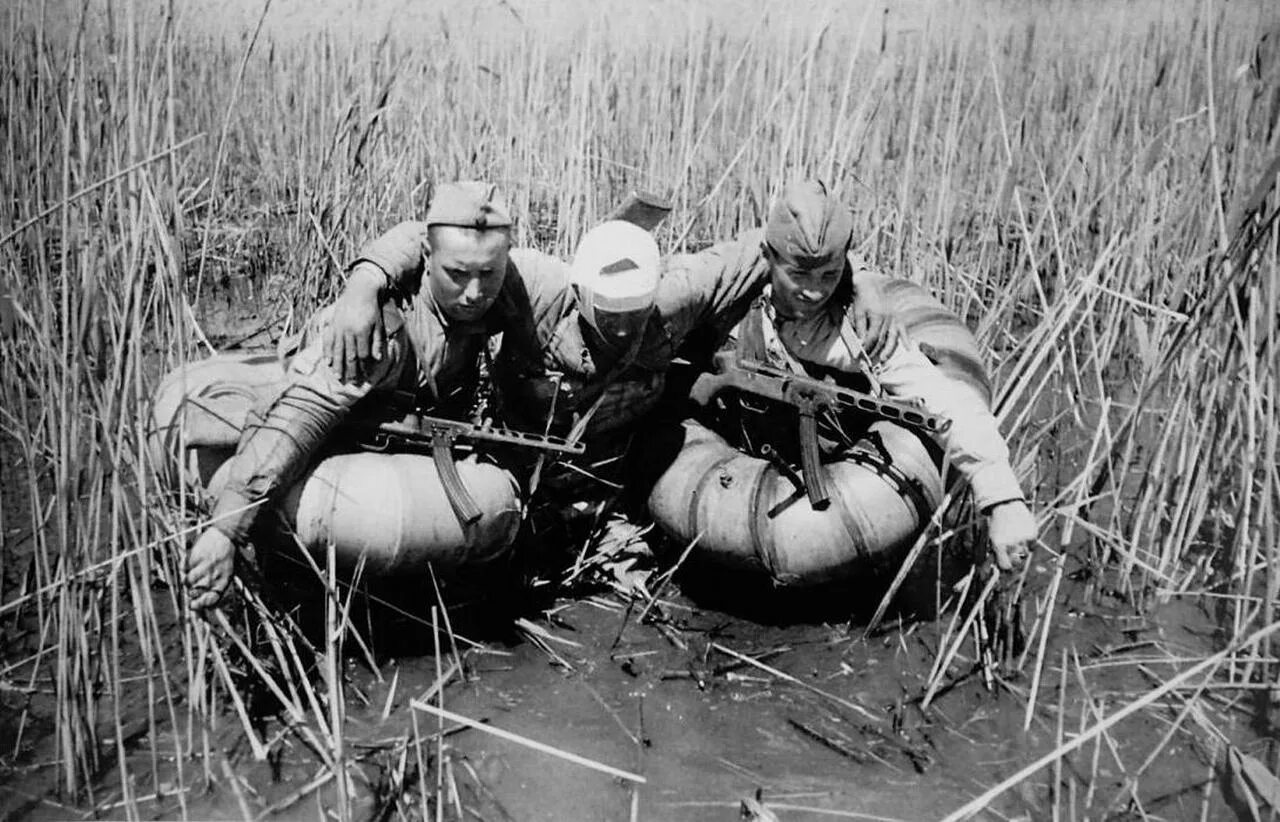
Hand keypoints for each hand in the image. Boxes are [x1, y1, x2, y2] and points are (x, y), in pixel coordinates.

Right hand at [185, 528, 236, 609]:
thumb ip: (216, 589)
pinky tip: (192, 563)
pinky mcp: (195, 557)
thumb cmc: (226, 558)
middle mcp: (213, 576)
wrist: (226, 536)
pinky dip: (185, 567)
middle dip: (191, 592)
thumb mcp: (227, 575)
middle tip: (193, 586)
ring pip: (187, 582)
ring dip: (187, 580)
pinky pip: (184, 568)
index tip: (192, 605)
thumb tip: (203, 606)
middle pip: (194, 593)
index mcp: (223, 582)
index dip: (199, 605)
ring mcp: (203, 566)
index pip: (209, 601)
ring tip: (192, 573)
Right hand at [322, 264, 386, 382]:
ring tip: (338, 378)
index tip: (365, 377)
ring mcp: (339, 328)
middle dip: (351, 370)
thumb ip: (377, 342)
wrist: (360, 290)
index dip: (364, 367)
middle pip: (349, 355)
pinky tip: (328, 363)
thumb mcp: (378, 325)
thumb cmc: (372, 309)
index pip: (362, 354)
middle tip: (351, 383)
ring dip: (338, 366)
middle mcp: (349, 331)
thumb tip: (378, 359)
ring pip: (338, 351)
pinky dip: (328, 353)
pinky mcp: (332, 324)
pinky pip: (328, 342)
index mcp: (362, 332)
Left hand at [849, 287, 904, 360]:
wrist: (869, 284)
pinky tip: (908, 348)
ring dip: (888, 349)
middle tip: (869, 361)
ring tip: (883, 359)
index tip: (861, 355)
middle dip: (875, 351)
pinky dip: (905, 339)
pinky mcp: (897, 317)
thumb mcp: (858, 313)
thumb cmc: (862, 299)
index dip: (867, 347)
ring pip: (892, 337)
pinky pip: (902, 330)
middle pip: (882, 339)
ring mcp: (894, 317)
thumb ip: (860, 328)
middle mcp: (888, 318)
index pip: (872, 337)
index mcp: (877, 316)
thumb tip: (860, 343)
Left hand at [986, 500, 1036, 570]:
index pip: (1005, 566)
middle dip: (1015, 559)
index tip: (1007, 566)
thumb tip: (997, 570)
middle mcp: (1011, 543)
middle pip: (1017, 562)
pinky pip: (1033, 546)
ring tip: (1016, 538)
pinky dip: (1029, 542)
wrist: (1006, 506)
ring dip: (1022, 550)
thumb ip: (996, 554)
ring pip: (1026, 554)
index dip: (1006, 568)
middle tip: (1013, 552)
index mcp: (999, 545)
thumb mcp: (993, 539)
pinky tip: (1023, 533)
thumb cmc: (998, 525)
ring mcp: (1023, 539)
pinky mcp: (1032, 534)